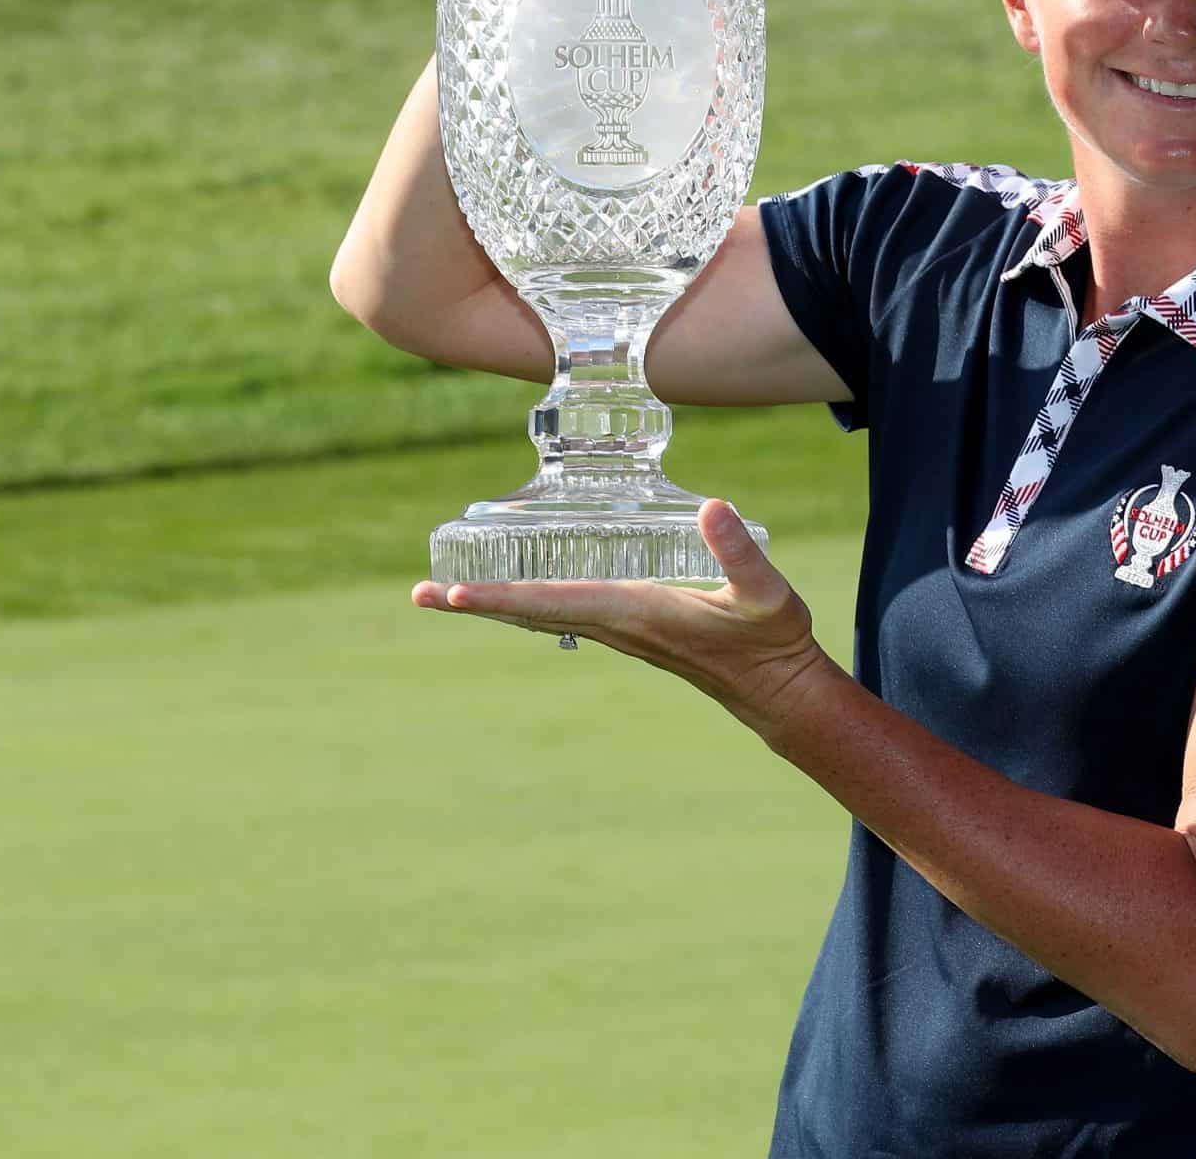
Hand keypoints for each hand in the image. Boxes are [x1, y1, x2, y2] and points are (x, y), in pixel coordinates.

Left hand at [412, 500, 836, 739]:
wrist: (776, 689)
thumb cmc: (771, 640)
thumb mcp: (765, 593)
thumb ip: (740, 552)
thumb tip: (712, 507)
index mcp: (635, 613)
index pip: (553, 603)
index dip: (500, 596)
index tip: (452, 593)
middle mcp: (616, 625)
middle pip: (530, 612)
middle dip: (475, 603)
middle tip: (418, 595)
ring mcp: (619, 630)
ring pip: (541, 615)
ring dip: (493, 604)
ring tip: (445, 595)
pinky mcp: (629, 628)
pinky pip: (563, 614)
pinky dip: (527, 603)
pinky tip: (514, 596)